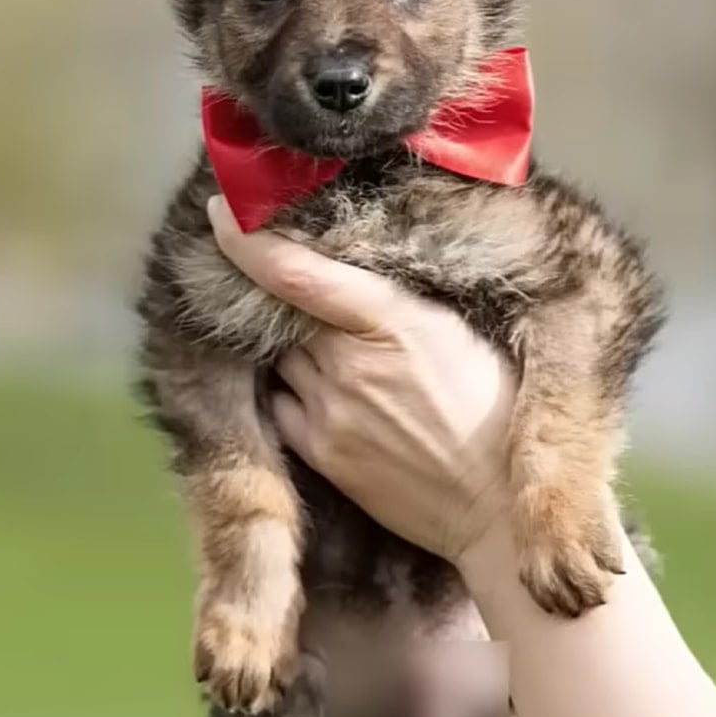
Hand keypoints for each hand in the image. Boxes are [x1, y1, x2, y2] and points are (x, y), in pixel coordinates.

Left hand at [208, 195, 517, 564]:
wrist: (492, 503)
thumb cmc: (494, 409)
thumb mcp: (460, 333)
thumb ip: (400, 302)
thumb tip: (357, 275)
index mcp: (392, 321)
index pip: (298, 273)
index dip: (249, 240)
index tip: (220, 213)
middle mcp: (347, 364)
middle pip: (283, 312)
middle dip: (284, 297)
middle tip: (298, 288)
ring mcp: (327, 411)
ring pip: (280, 357)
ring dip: (290, 344)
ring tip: (326, 347)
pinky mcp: (320, 452)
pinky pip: (279, 405)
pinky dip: (288, 389)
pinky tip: (316, 388)